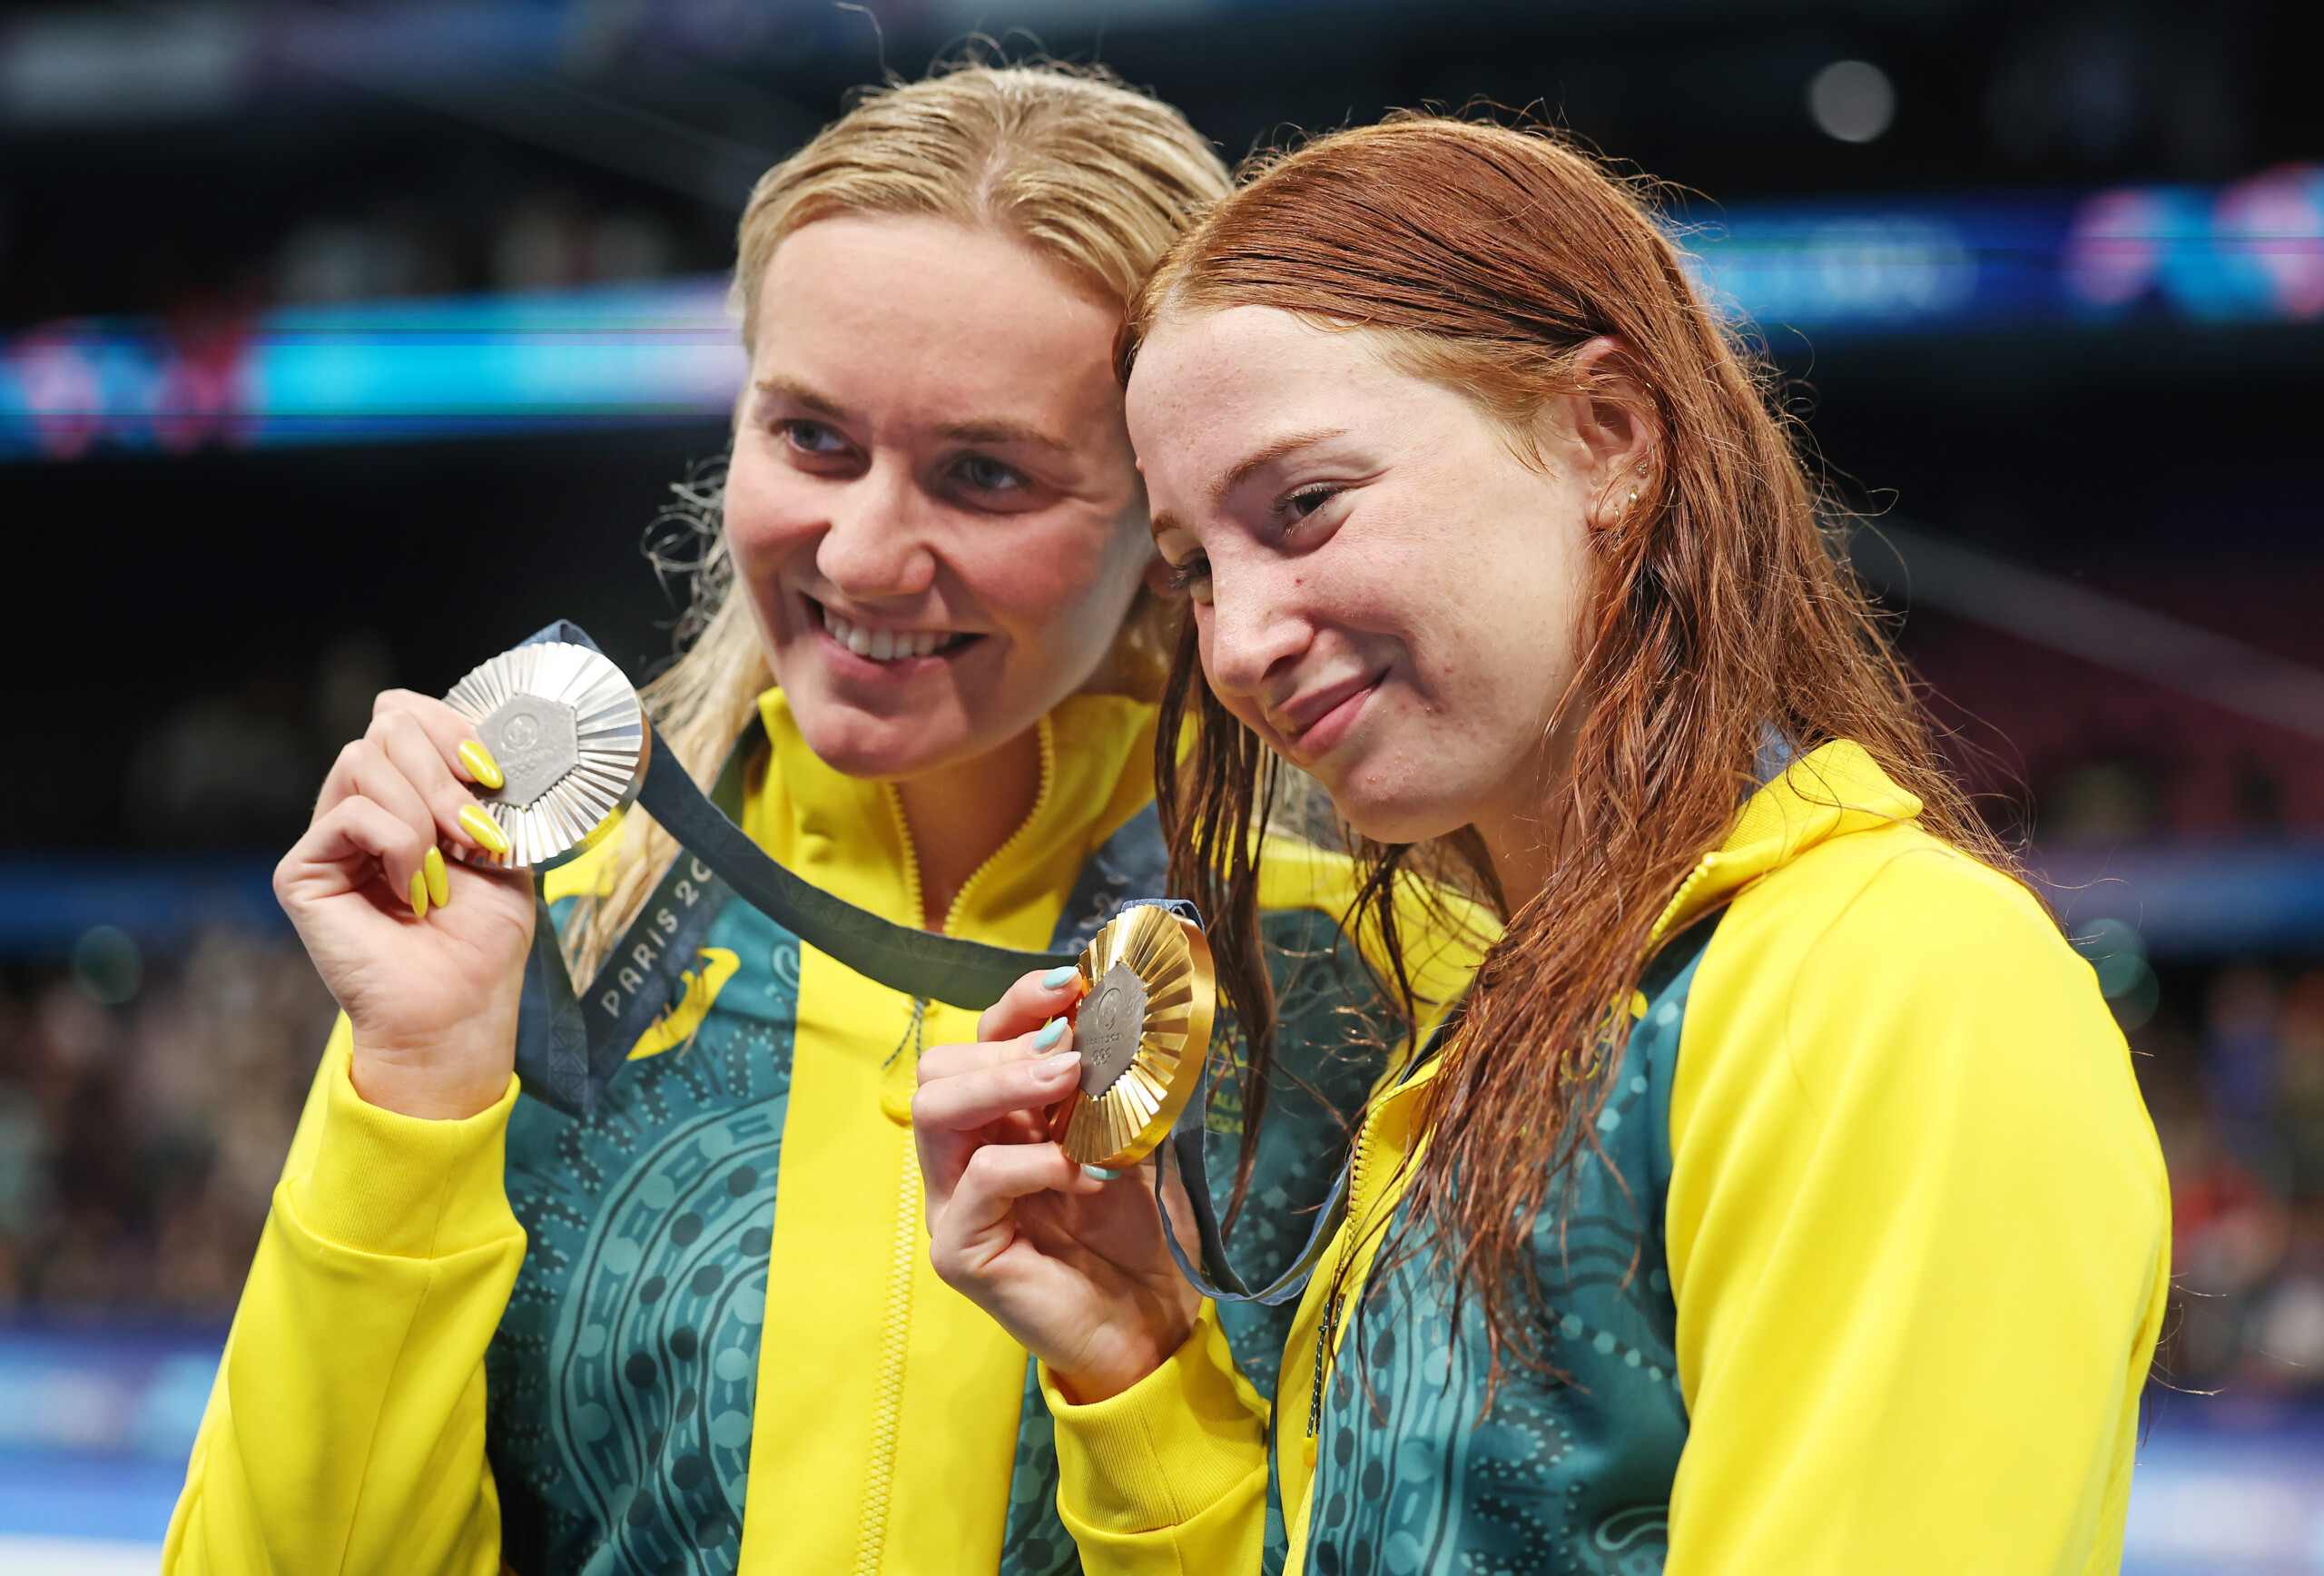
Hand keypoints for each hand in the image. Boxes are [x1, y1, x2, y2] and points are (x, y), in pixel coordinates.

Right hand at [275, 689, 535, 1119]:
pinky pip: (350, 813)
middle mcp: (361, 806)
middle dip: (445, 769)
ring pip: (364, 758)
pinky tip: (415, 890)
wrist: (458, 1012)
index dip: (449, 725)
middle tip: (477, 833)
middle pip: (386, 725)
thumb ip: (487, 791)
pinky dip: (398, 844)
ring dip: (426, 809)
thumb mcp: (505, 849)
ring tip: (450, 866)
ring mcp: (328, 836)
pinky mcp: (302, 870)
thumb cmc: (483, 943)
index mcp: (407, 795)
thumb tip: (486, 743)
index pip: (404, 714)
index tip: (494, 772)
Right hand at [916, 967, 1203, 1402]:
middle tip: (1074, 1052)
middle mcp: (964, 1157)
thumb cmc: (1139, 1236)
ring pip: (933, 1110)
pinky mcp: (960, 1250)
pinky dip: (1038, 1162)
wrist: (1150, 1327)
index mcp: (1000, 1122)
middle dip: (1007, 1043)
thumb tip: (1123, 1012)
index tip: (1072, 982)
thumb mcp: (1133, 1140)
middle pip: (940, 1067)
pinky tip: (1088, 1172)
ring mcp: (953, 1204)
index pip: (980, 1041)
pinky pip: (981, 1179)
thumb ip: (1114, 1085)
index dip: (1018, 1004)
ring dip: (1007, 1083)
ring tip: (1071, 1082)